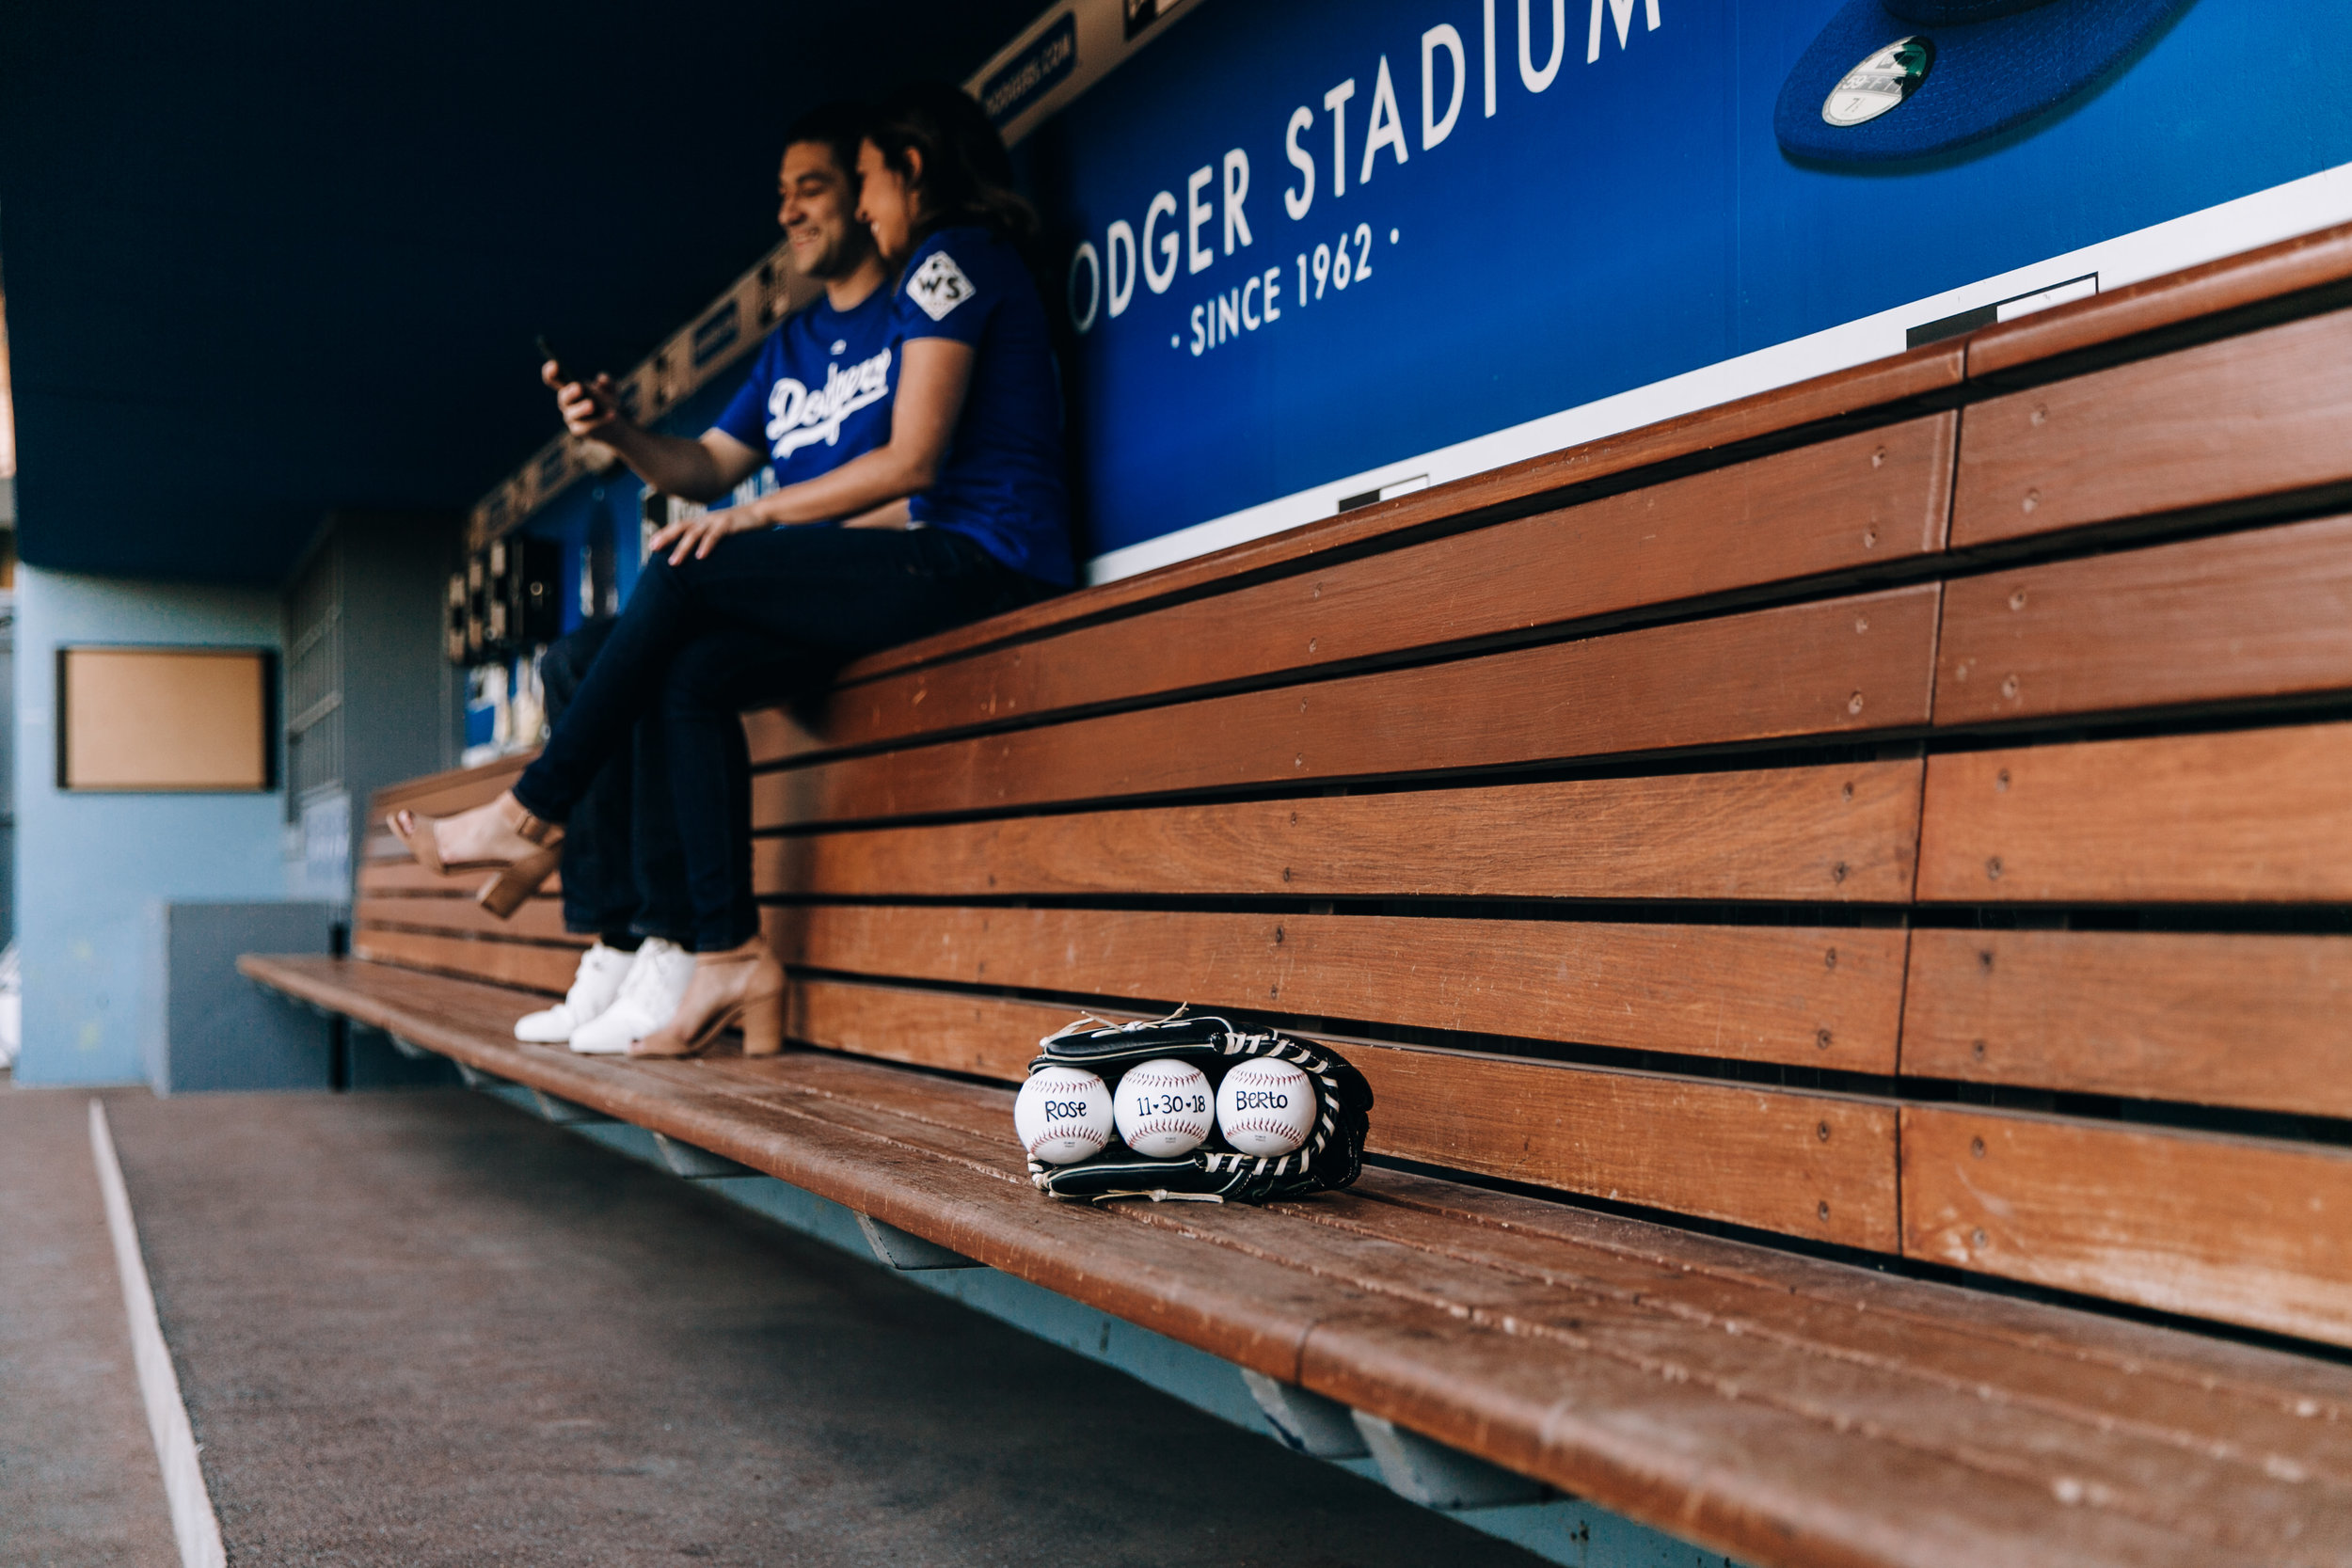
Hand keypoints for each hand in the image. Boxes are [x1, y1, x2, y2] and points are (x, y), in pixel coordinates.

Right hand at [543, 361, 619, 436]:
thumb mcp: (610, 391)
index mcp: (569, 389)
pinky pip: (587, 426)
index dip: (551, 372)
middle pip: (563, 398)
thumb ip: (608, 383)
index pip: (554, 379)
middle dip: (570, 392)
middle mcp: (566, 403)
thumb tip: (602, 378)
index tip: (555, 364)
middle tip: (578, 387)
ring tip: (592, 404)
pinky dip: (600, 420)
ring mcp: (571, 418)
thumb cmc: (606, 402)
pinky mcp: (579, 430)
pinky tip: (612, 414)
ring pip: (572, 414)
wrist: (612, 425)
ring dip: (581, 408)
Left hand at [647, 503, 761, 564]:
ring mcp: (716, 520)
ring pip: (694, 533)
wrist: (761, 514)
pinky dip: (706, 545)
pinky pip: (715, 535)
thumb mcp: (722, 534)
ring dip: (682, 548)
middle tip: (654, 549)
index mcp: (703, 522)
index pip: (679, 526)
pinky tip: (700, 557)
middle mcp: (706, 519)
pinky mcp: (729, 524)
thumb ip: (710, 541)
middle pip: (681, 527)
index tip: (652, 545)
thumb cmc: (741, 528)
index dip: (665, 534)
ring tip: (673, 563)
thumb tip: (699, 559)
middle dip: (666, 538)